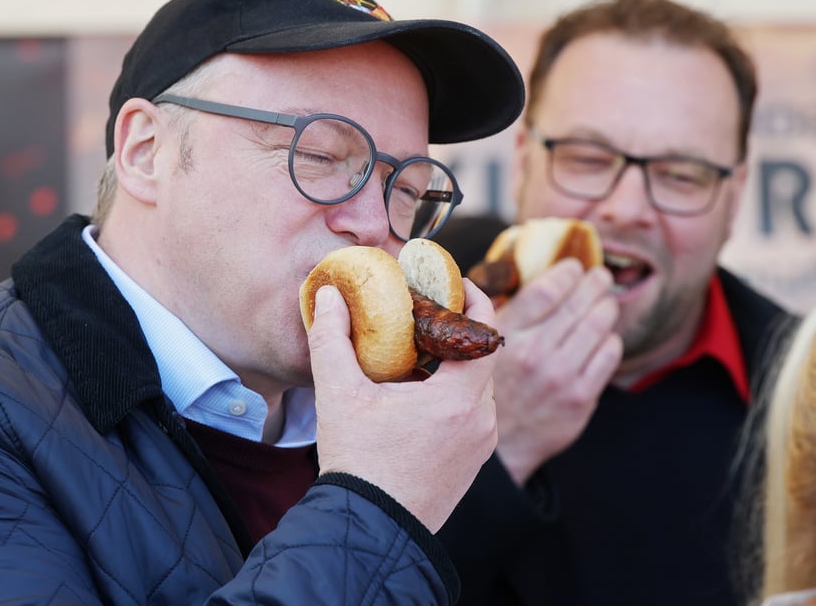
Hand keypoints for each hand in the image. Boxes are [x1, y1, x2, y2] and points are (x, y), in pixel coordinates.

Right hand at [308, 280, 498, 531]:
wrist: (369, 533)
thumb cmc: (359, 465)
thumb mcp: (339, 395)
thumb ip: (332, 338)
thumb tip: (328, 296)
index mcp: (459, 400)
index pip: (487, 333)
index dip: (474, 300)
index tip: (455, 283)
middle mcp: (482, 422)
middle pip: (480, 360)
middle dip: (454, 334)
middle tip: (423, 315)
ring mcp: (480, 446)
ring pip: (475, 389)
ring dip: (451, 368)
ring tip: (414, 356)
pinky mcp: (471, 464)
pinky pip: (471, 415)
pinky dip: (451, 396)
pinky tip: (414, 398)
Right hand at [491, 259, 621, 484]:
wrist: (503, 443)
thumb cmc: (496, 386)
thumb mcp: (484, 346)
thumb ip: (506, 313)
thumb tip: (527, 273)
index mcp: (506, 336)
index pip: (547, 290)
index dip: (566, 272)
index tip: (574, 266)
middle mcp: (534, 353)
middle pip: (578, 304)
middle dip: (595, 284)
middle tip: (600, 276)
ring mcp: (560, 376)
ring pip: (598, 326)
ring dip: (607, 307)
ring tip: (606, 302)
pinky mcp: (581, 397)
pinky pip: (608, 355)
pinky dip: (610, 339)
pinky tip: (604, 336)